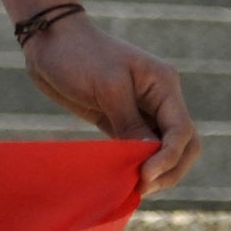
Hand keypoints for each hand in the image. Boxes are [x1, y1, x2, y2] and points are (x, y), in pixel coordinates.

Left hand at [21, 12, 199, 194]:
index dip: (169, 157)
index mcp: (164, 86)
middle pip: (182, 144)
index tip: (145, 175)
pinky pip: (135, 147)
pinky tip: (121, 180)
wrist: (48, 41)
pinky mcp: (118, 120)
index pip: (181, 130)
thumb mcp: (107, 86)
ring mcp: (140, 111)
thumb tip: (149, 155)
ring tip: (133, 189)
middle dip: (169, 170)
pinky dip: (133, 164)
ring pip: (161, 149)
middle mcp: (159, 100)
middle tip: (143, 188)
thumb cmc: (78, 55)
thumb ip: (128, 121)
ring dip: (154, 171)